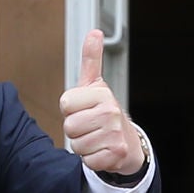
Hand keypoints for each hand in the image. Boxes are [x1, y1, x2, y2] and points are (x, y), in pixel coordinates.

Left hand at [58, 30, 146, 178]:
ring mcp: (114, 133)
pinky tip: (102, 151)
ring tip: (97, 139)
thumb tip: (95, 32)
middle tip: (90, 127)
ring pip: (77, 145)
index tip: (85, 110)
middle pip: (69, 127)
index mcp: (101, 93)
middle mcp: (110, 111)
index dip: (71, 110)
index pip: (65, 105)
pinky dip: (92, 160)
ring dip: (83, 146)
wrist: (128, 143)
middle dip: (76, 131)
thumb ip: (91, 59)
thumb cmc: (104, 112)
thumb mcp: (95, 85)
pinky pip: (87, 161)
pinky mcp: (116, 154)